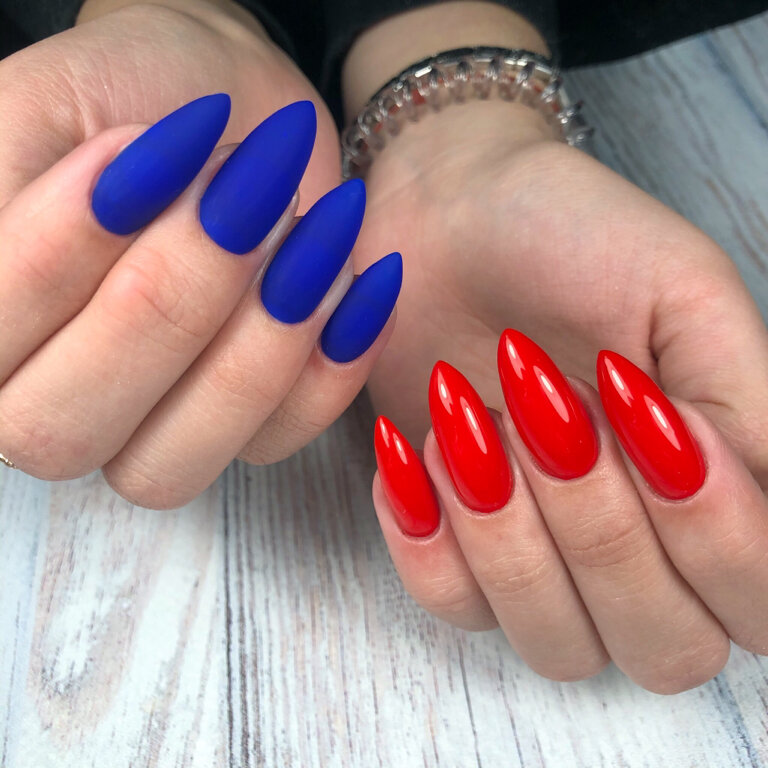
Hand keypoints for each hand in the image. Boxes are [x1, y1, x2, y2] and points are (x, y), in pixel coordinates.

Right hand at [0, 2, 400, 507]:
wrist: (228, 106)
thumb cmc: (132, 98)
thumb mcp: (49, 103)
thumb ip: (18, 179)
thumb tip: (95, 218)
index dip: (66, 253)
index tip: (138, 154)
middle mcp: (55, 405)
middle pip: (71, 425)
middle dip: (171, 297)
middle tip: (239, 192)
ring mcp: (155, 434)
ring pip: (173, 463)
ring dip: (256, 340)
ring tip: (308, 229)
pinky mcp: (250, 430)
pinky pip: (282, 436)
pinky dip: (334, 359)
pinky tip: (358, 280)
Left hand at [360, 102, 767, 690]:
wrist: (447, 219)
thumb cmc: (569, 235)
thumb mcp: (682, 291)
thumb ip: (746, 404)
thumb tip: (755, 495)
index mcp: (715, 483)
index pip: (756, 597)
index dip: (714, 533)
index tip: (640, 412)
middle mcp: (639, 541)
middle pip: (662, 645)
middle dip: (599, 527)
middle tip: (542, 407)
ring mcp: (544, 555)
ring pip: (558, 644)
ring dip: (510, 537)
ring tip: (463, 420)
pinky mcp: (459, 546)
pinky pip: (456, 609)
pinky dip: (431, 541)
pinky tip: (415, 451)